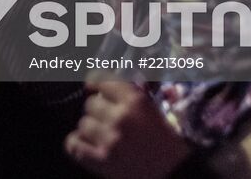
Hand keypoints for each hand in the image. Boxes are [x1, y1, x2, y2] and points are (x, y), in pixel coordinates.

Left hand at [65, 81, 191, 178]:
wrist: (176, 173)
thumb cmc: (167, 142)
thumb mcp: (152, 111)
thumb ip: (128, 97)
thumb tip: (100, 88)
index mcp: (136, 102)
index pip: (102, 80)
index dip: (95, 82)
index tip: (92, 86)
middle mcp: (121, 117)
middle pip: (90, 104)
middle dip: (98, 111)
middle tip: (109, 121)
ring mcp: (110, 139)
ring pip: (83, 124)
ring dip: (91, 130)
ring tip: (103, 137)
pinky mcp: (102, 161)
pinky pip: (74, 144)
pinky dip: (78, 144)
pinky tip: (87, 146)